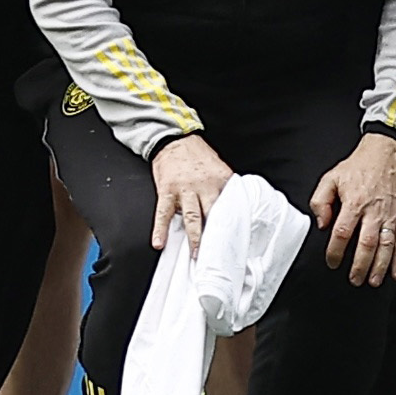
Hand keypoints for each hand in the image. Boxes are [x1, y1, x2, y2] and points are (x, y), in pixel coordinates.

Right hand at [150, 132, 231, 258]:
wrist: (175, 139)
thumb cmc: (198, 156)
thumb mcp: (219, 169)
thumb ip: (226, 188)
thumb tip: (236, 208)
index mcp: (221, 181)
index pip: (231, 206)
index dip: (233, 224)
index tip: (236, 242)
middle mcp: (205, 186)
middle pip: (213, 214)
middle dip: (216, 235)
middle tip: (219, 254)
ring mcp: (185, 189)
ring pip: (192, 217)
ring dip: (194, 237)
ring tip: (196, 255)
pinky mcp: (167, 191)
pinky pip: (163, 213)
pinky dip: (160, 229)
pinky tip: (159, 243)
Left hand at [310, 131, 395, 284]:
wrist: (386, 153)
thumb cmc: (359, 167)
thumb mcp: (330, 178)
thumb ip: (320, 201)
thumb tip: (321, 223)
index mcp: (354, 202)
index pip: (343, 233)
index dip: (336, 251)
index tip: (332, 261)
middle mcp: (374, 211)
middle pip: (367, 244)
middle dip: (360, 266)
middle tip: (354, 279)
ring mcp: (390, 215)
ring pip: (386, 246)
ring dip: (380, 266)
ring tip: (373, 281)